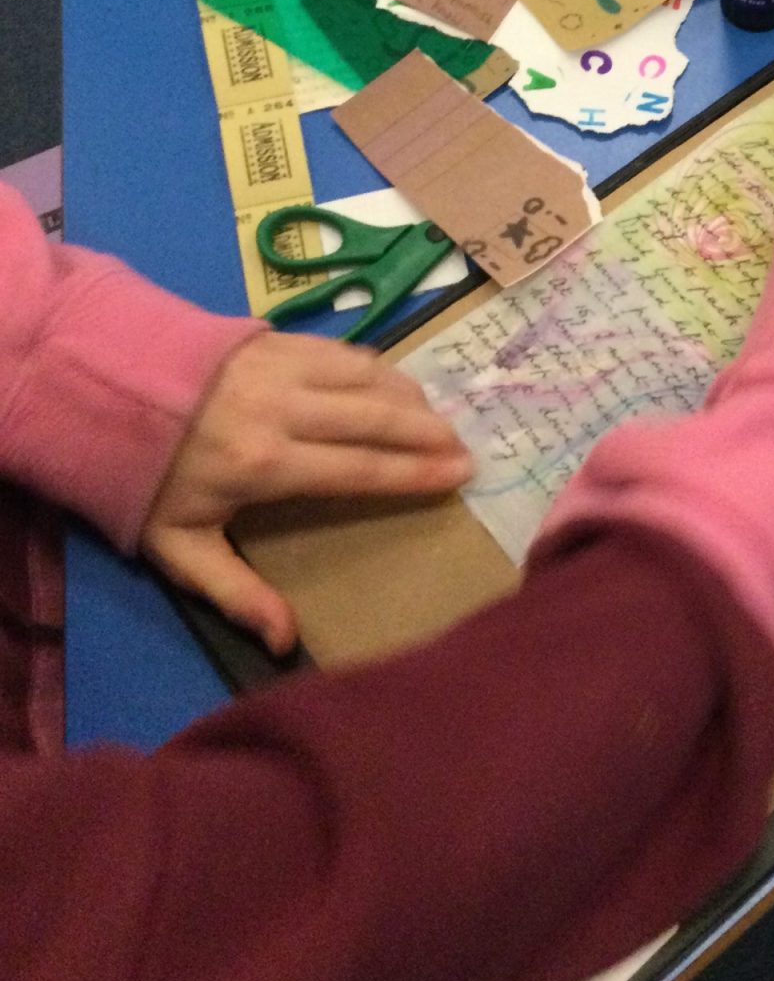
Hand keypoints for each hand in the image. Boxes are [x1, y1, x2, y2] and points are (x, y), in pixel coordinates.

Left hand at [144, 333, 473, 654]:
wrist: (98, 388)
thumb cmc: (144, 476)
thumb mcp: (177, 547)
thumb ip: (234, 591)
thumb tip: (284, 641)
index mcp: (265, 464)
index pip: (360, 469)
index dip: (415, 474)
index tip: (460, 476)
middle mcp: (283, 409)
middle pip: (377, 419)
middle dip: (430, 435)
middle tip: (468, 450)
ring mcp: (281, 366)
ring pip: (368, 378)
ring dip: (412, 399)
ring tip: (442, 419)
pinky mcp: (276, 339)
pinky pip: (345, 350)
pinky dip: (380, 368)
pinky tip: (398, 384)